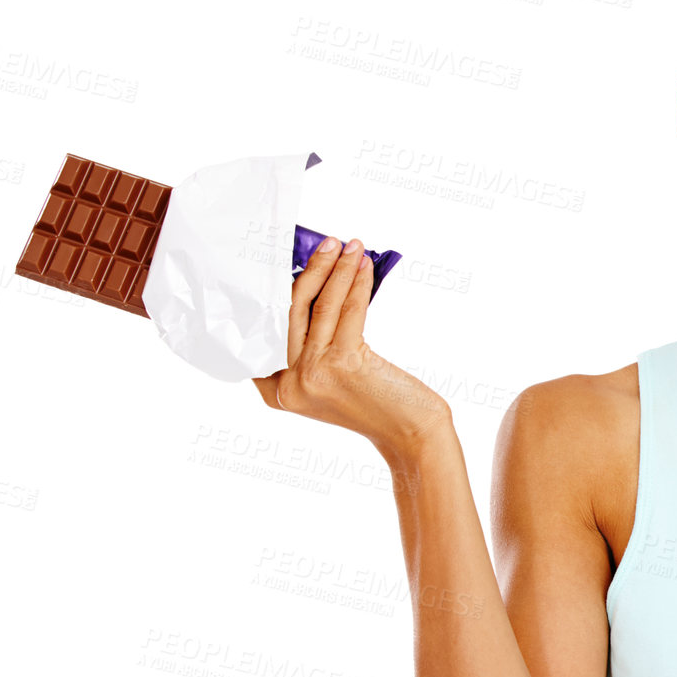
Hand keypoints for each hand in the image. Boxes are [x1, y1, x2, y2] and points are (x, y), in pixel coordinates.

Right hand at [251, 236, 449, 455]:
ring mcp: (312, 375)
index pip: (267, 329)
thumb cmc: (374, 402)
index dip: (277, 289)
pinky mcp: (343, 363)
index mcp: (275, 391)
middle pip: (291, 312)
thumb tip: (312, 284)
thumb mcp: (327, 380)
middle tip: (327, 244)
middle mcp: (287, 385)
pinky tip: (364, 266)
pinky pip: (347, 310)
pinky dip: (356, 283)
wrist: (409, 432)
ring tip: (350, 247)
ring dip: (335, 269)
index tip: (289, 260)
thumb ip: (310, 347)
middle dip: (311, 271)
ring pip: (319, 306)